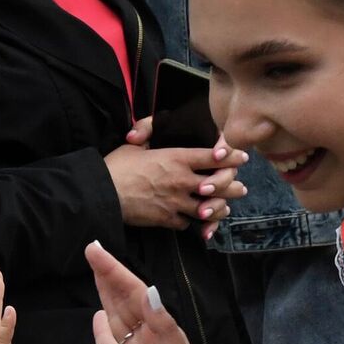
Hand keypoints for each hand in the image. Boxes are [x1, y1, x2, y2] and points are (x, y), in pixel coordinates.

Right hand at [85, 240, 222, 343]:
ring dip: (105, 296)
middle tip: (91, 250)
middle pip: (124, 301)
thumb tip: (148, 292)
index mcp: (164, 333)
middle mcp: (148, 341)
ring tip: (94, 273)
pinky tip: (96, 317)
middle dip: (108, 276)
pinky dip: (101, 334)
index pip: (136, 294)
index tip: (97, 250)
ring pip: (115, 320)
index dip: (116, 272)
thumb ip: (164, 328)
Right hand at [105, 118, 250, 233]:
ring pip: (209, 209)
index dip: (230, 157)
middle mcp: (182, 181)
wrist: (102, 194)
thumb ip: (150, 130)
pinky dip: (193, 223)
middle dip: (232, 187)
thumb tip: (156, 120)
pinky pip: (187, 223)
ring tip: (225, 208)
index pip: (213, 157)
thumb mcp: (135, 143)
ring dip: (219, 209)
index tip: (241, 157)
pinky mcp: (167, 219)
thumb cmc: (116, 166)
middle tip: (241, 188)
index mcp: (177, 159)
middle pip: (218, 185)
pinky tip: (197, 222)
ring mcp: (176, 202)